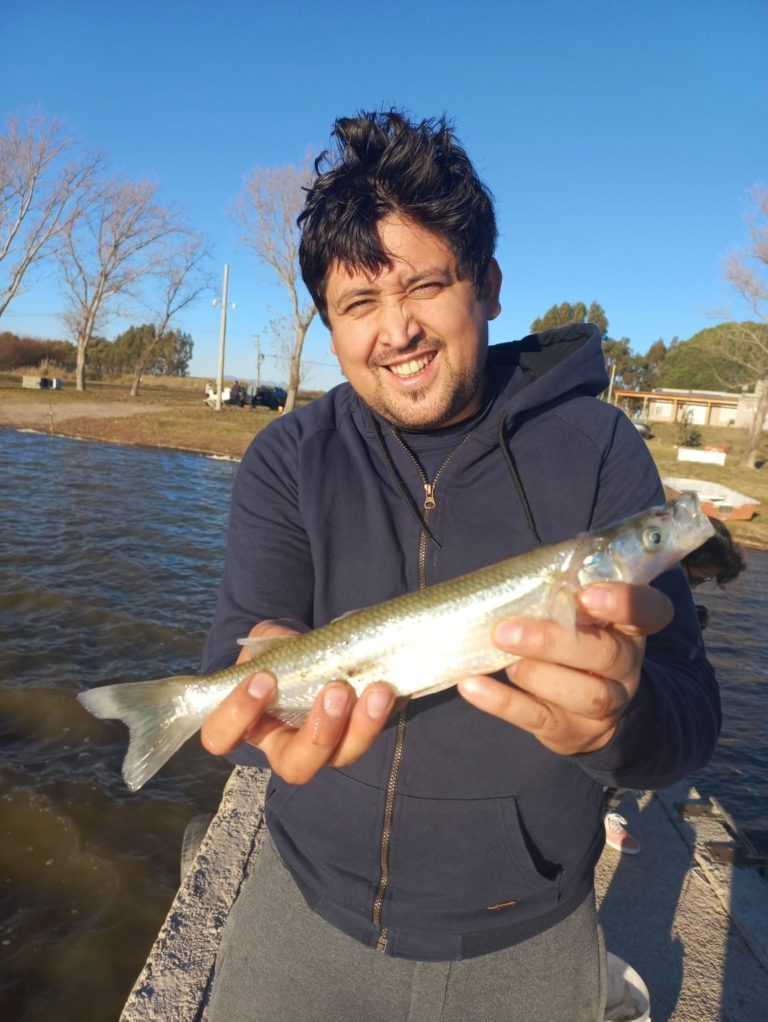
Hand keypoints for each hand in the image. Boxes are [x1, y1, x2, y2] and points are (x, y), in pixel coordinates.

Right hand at [200, 619, 396, 783]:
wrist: (318, 652)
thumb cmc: (280, 654)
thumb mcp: (267, 640)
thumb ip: (269, 639)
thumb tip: (288, 642)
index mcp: (249, 724)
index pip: (222, 736)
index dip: (237, 715)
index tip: (263, 679)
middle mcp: (287, 745)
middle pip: (296, 766)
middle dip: (318, 732)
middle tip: (335, 691)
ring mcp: (328, 746)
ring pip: (342, 756)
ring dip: (361, 725)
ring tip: (377, 689)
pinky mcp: (360, 732)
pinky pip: (374, 733)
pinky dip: (386, 711)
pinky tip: (391, 687)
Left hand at [457, 583, 673, 755]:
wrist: (588, 710)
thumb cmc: (572, 641)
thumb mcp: (578, 615)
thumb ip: (560, 594)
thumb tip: (511, 579)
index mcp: (630, 627)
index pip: (649, 610)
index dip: (624, 602)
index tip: (586, 594)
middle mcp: (626, 666)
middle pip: (607, 655)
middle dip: (554, 641)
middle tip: (507, 631)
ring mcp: (606, 704)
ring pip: (585, 694)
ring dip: (535, 674)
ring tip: (502, 656)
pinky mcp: (571, 731)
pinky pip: (538, 718)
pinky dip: (501, 702)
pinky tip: (471, 685)